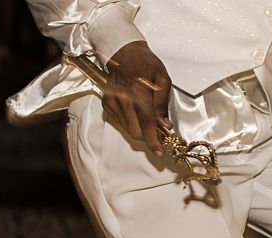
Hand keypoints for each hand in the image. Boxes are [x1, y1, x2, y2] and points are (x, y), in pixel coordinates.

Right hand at [102, 41, 172, 156]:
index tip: (160, 152)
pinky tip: (137, 114)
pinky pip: (120, 122)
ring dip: (140, 131)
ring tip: (149, 123)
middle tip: (159, 135)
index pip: (146, 124)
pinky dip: (131, 123)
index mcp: (138, 92)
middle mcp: (122, 99)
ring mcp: (112, 101)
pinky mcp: (107, 103)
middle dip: (148, 137)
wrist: (123, 51)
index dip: (154, 141)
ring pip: (127, 129)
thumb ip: (162, 105)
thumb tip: (164, 125)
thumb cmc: (145, 63)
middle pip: (136, 132)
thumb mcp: (162, 80)